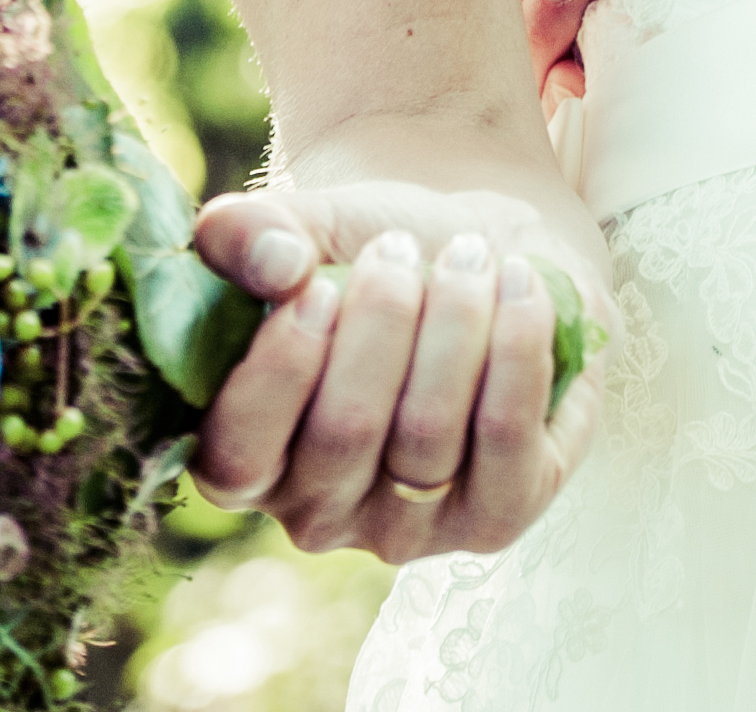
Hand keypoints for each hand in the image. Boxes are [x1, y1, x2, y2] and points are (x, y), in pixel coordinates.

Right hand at [191, 181, 605, 560]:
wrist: (483, 256)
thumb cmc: (374, 254)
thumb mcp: (307, 228)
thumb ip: (252, 232)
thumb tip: (278, 266)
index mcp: (246, 460)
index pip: (237, 459)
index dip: (278, 373)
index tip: (319, 286)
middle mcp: (318, 514)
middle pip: (347, 431)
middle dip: (383, 317)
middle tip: (401, 246)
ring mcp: (409, 527)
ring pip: (429, 430)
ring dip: (456, 317)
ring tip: (468, 255)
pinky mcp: (495, 518)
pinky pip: (508, 440)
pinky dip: (517, 348)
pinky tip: (519, 288)